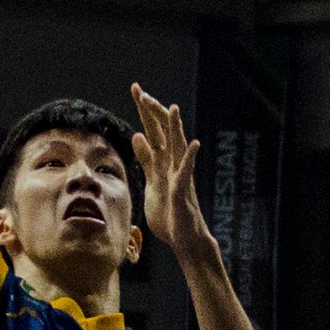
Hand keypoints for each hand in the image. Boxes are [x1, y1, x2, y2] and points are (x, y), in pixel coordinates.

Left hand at [130, 86, 207, 262]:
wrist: (184, 240)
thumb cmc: (169, 213)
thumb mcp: (153, 182)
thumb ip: (147, 160)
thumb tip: (137, 136)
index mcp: (163, 162)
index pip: (152, 130)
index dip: (144, 111)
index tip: (135, 90)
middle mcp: (173, 165)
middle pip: (162, 132)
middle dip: (151, 111)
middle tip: (139, 91)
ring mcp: (180, 177)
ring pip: (178, 147)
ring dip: (175, 128)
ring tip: (172, 107)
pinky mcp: (183, 192)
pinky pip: (188, 173)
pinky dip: (191, 158)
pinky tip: (194, 144)